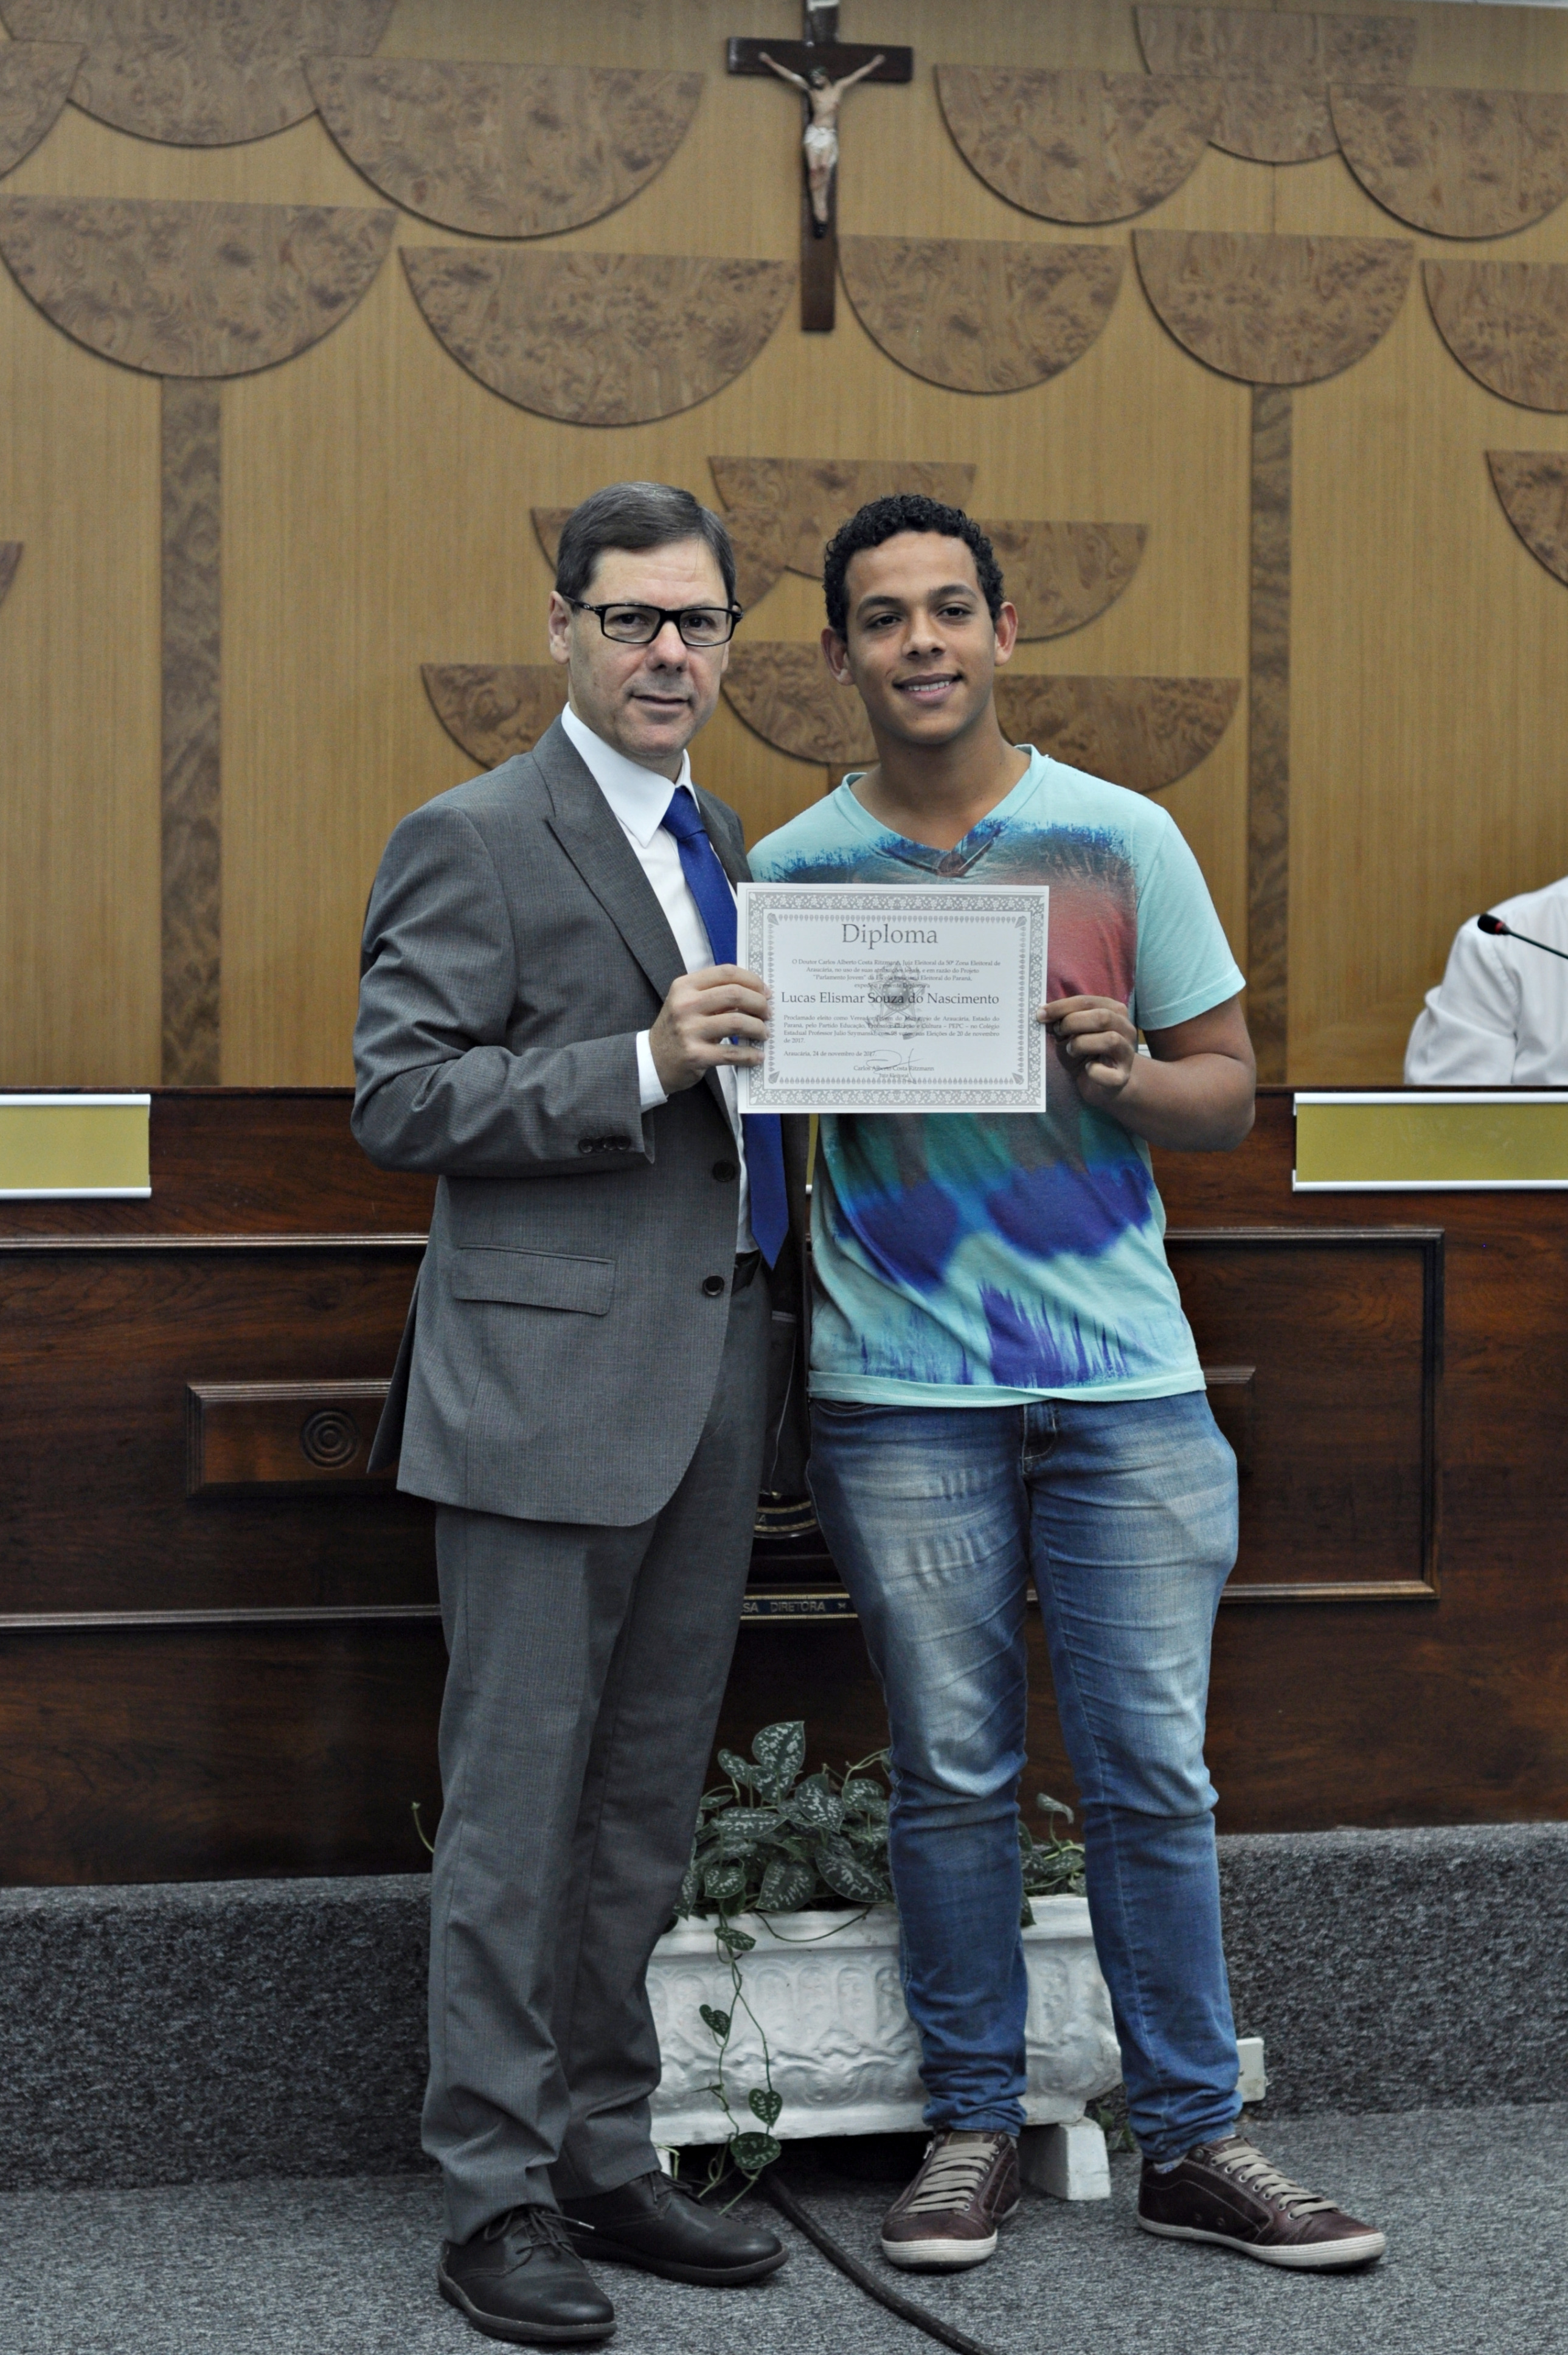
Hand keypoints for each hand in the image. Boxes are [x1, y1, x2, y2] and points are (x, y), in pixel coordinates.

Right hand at [650, 965, 768, 1093]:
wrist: (653, 1060)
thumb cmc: (678, 1029)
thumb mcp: (688, 1003)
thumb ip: (715, 994)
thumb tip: (756, 993)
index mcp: (685, 986)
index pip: (726, 973)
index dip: (752, 980)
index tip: (765, 992)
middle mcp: (685, 1005)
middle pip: (735, 994)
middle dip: (759, 1003)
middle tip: (767, 1013)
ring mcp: (689, 1030)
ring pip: (737, 1022)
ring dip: (758, 1028)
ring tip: (763, 1033)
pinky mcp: (695, 1055)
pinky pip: (732, 1053)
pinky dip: (750, 1054)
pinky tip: (758, 1055)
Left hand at [1039, 994, 1139, 1108]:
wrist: (1100, 1083)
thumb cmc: (1084, 1053)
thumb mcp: (1070, 1034)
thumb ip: (1062, 1022)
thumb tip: (1045, 1015)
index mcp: (1114, 1011)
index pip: (1088, 1002)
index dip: (1062, 1007)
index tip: (1041, 1014)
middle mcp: (1126, 1029)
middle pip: (1102, 1017)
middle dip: (1073, 1022)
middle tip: (1058, 1031)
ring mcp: (1127, 1053)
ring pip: (1110, 1039)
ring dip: (1082, 1044)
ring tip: (1071, 1050)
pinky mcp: (1123, 1076)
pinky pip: (1108, 1073)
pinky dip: (1093, 1071)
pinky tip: (1087, 1069)